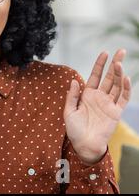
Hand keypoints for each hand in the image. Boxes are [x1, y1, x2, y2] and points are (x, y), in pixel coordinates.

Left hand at [64, 49, 131, 164]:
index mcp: (87, 95)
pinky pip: (123, 98)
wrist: (84, 144)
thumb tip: (74, 80)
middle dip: (114, 64)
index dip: (100, 64)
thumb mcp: (68, 111)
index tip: (104, 52)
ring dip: (119, 73)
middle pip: (109, 77)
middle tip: (120, 50)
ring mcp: (109, 104)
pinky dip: (126, 88)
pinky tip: (126, 78)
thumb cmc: (74, 129)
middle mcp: (99, 97)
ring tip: (120, 62)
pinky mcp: (116, 112)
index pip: (95, 75)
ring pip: (117, 85)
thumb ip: (72, 96)